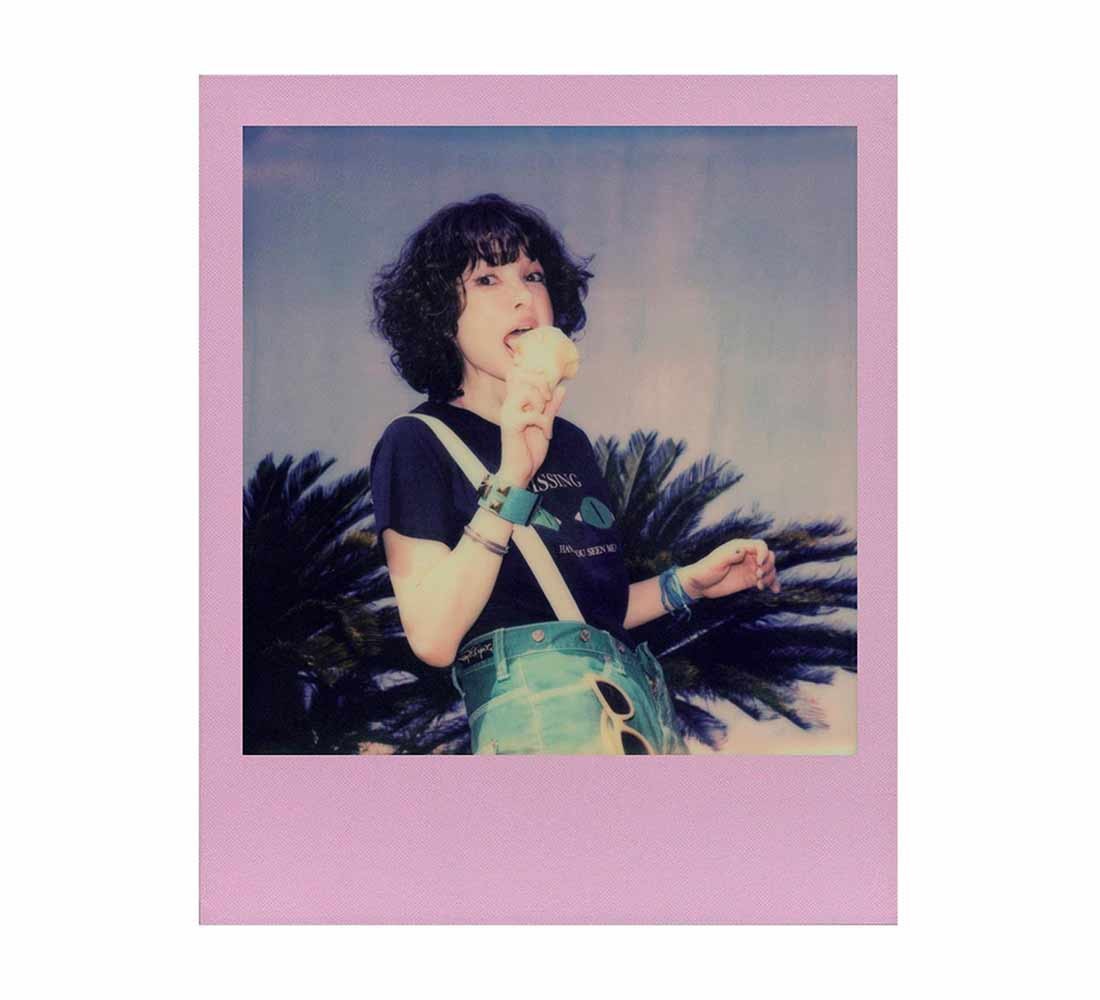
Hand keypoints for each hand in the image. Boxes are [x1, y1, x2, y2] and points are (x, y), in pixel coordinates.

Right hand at [498, 367, 566, 487]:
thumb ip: (551, 406)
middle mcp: (508, 405)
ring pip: (526, 392)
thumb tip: (561, 388)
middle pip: (522, 377)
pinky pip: (533, 414)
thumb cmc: (530, 449)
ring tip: (546, 418)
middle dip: (542, 385)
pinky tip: (547, 434)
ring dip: (541, 402)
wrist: (521, 471)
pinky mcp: (511, 425)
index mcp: (514, 403)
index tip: (547, 383)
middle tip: (550, 400)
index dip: (534, 373)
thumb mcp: (545, 423)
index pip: (517, 374)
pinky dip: (545, 423)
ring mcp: (508, 414)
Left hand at [679, 539, 779, 599]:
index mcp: (740, 547)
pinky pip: (766, 579)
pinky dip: (773, 583)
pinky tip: (775, 590)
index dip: (764, 553)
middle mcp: (748, 556)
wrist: (700, 584)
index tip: (759, 564)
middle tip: (758, 576)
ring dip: (770, 576)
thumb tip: (742, 550)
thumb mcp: (716, 562)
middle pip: (769, 556)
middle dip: (768, 566)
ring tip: (759, 586)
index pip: (760, 545)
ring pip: (769, 569)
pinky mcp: (750, 580)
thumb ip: (730, 555)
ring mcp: (750, 568)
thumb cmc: (706, 570)